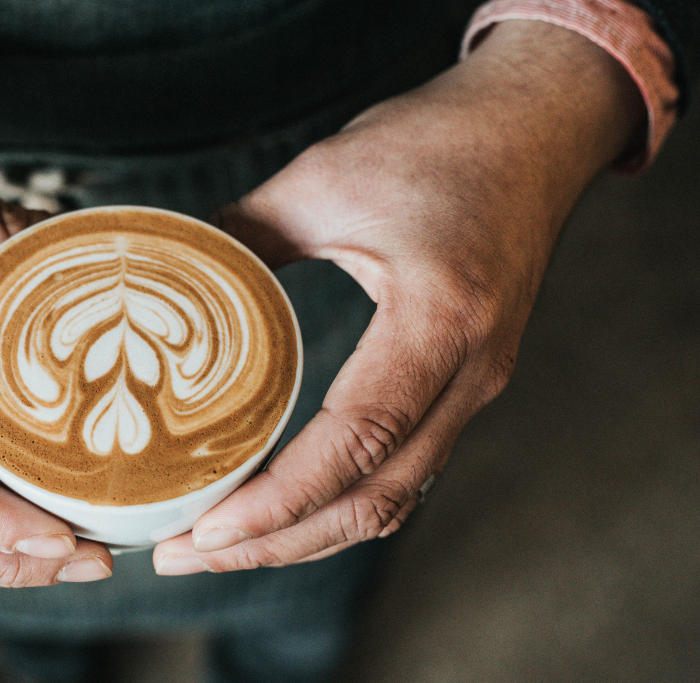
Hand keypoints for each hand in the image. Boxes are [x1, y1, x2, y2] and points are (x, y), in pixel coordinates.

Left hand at [154, 20, 644, 572]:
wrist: (534, 129)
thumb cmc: (441, 143)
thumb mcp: (326, 178)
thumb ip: (241, 234)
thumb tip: (165, 276)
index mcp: (441, 320)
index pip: (359, 440)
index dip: (279, 500)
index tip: (205, 529)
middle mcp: (470, 372)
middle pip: (375, 498)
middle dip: (276, 543)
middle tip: (185, 555)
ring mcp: (474, 385)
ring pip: (393, 498)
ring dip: (306, 534)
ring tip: (221, 546)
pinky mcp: (463, 384)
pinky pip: (405, 469)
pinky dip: (340, 503)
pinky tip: (285, 506)